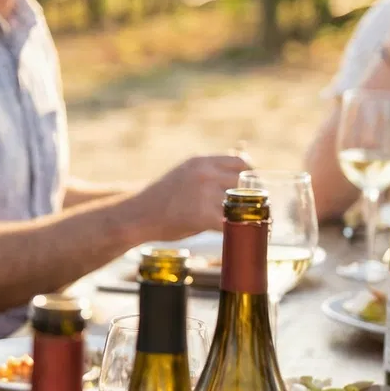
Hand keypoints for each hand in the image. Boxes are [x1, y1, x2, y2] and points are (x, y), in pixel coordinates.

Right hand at [128, 154, 250, 240]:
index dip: (251, 176)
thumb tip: (242, 156)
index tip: (252, 188)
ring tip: (246, 222)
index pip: (241, 162)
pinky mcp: (203, 216)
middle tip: (252, 208)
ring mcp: (204, 194)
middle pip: (244, 183)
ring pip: (239, 204)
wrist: (137, 215)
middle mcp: (204, 174)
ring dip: (244, 214)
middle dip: (251, 196)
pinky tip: (234, 234)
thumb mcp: (185, 173)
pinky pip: (230, 223)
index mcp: (201, 162)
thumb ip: (210, 170)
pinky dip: (234, 230)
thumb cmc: (162, 197)